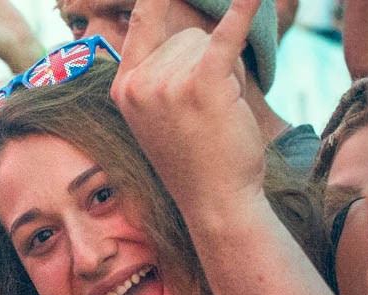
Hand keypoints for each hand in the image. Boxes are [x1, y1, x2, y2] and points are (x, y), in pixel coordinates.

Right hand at [111, 0, 266, 217]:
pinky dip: (244, 8)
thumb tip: (183, 23)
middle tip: (208, 111)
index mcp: (123, 88)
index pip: (145, 19)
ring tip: (218, 114)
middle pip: (186, 34)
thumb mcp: (161, 114)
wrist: (215, 202)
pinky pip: (226, 34)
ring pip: (208, 42)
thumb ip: (160, 72)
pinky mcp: (199, 85)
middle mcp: (136, 83)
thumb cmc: (197, 158)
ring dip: (226, 72)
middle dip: (208, 62)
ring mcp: (164, 84)